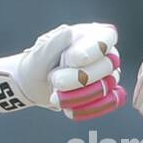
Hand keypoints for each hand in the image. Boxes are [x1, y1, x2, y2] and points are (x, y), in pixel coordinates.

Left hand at [0, 22, 125, 120]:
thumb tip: (69, 32)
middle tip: (54, 80)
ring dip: (80, 95)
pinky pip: (107, 103)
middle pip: (107, 66)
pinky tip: (67, 110)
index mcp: (92, 35)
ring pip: (106, 86)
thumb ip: (55, 43)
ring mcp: (107, 75)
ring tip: (55, 95)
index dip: (93, 50)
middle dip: (79, 77)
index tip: (71, 59)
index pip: (107, 37)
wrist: (34, 84)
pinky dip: (87, 108)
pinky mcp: (104, 94)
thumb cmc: (39, 62)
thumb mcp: (41, 52)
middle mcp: (105, 54)